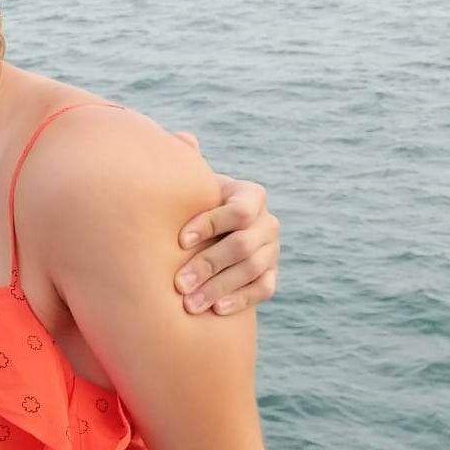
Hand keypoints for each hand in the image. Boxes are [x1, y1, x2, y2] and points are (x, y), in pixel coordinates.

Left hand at [168, 131, 280, 315]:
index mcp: (251, 196)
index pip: (241, 209)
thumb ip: (186, 165)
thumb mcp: (188, 187)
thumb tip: (183, 139)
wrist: (203, 240)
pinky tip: (215, 311)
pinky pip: (263, 289)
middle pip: (244, 245)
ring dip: (218, 288)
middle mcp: (267, 222)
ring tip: (188, 304)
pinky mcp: (271, 276)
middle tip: (178, 284)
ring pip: (252, 270)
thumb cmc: (188, 208)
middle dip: (209, 264)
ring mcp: (272, 251)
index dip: (211, 223)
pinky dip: (239, 300)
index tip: (178, 239)